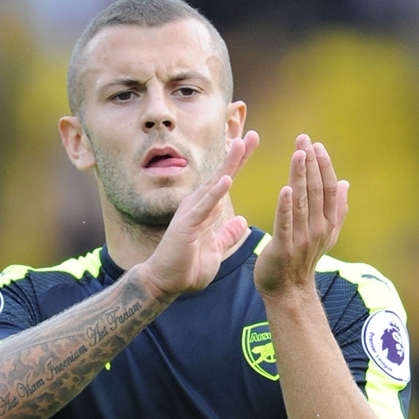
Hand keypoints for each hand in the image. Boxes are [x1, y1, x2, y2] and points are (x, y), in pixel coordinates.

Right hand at [136, 130, 259, 299]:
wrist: (165, 283)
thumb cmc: (187, 267)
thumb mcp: (215, 249)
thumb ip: (227, 234)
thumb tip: (243, 222)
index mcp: (206, 209)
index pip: (226, 180)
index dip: (239, 162)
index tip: (253, 142)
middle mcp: (198, 205)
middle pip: (221, 175)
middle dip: (237, 155)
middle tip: (253, 135)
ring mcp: (191, 213)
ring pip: (213, 185)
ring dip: (227, 165)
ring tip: (240, 145)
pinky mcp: (186, 226)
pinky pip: (203, 207)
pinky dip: (215, 194)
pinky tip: (226, 180)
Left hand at [254, 134, 348, 298]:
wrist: (289, 292)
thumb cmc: (303, 261)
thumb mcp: (326, 234)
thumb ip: (337, 209)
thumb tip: (346, 183)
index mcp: (328, 223)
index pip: (328, 188)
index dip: (323, 166)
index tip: (316, 145)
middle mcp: (318, 228)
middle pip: (316, 190)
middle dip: (311, 163)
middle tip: (304, 139)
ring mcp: (302, 238)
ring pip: (302, 201)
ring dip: (300, 176)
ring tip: (298, 153)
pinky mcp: (283, 247)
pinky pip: (285, 223)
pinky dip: (286, 206)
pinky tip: (286, 188)